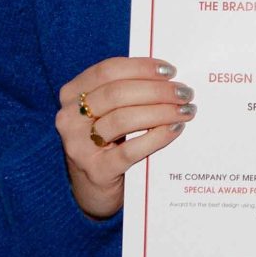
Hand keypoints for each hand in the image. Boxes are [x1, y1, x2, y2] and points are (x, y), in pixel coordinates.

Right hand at [55, 57, 193, 217]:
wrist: (95, 190)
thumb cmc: (108, 143)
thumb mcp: (108, 112)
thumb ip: (128, 92)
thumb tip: (169, 79)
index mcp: (73, 94)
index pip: (107, 70)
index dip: (141, 67)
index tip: (170, 70)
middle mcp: (69, 118)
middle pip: (117, 93)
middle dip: (156, 90)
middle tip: (185, 93)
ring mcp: (79, 145)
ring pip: (123, 119)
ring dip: (161, 112)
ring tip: (186, 110)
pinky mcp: (96, 170)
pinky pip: (130, 150)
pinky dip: (156, 137)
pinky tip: (175, 129)